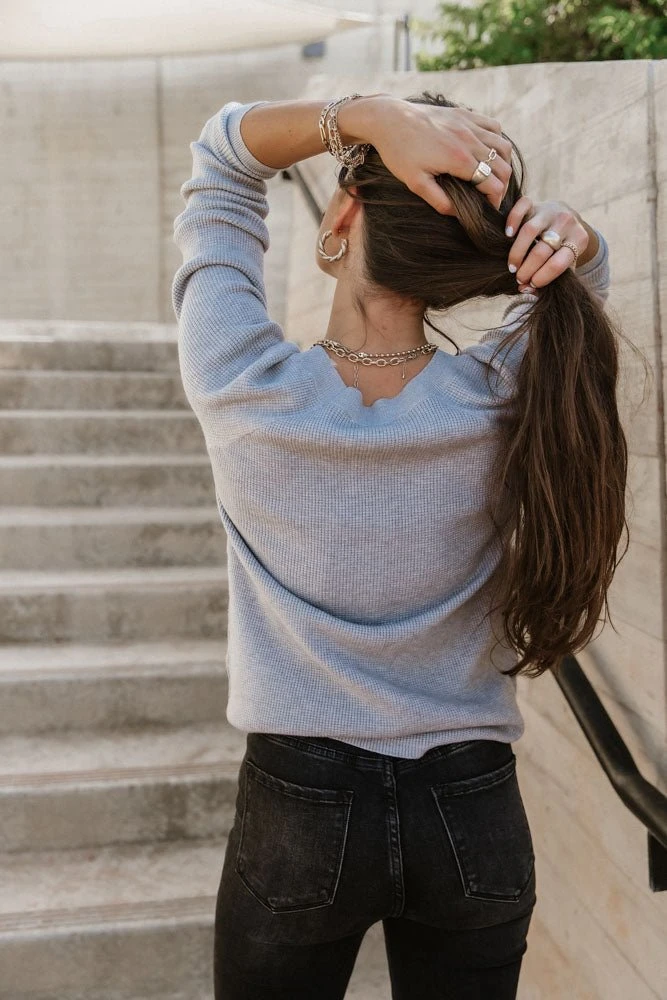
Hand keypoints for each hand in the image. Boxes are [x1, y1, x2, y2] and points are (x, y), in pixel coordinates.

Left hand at [351, 96, 512, 214]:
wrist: (389, 119)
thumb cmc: (399, 152)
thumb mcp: (415, 183)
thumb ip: (439, 201)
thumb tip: (458, 214)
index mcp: (459, 160)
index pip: (493, 184)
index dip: (495, 200)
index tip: (490, 209)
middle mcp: (470, 140)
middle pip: (503, 167)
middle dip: (502, 186)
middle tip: (492, 197)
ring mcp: (469, 124)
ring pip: (503, 146)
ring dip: (503, 164)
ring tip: (493, 176)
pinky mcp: (465, 114)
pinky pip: (494, 127)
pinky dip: (498, 141)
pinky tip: (488, 151)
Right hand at [506, 197, 589, 291]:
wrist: (566, 218)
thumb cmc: (561, 248)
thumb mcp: (564, 262)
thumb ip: (548, 278)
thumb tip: (525, 290)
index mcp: (579, 240)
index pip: (558, 264)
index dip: (542, 278)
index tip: (531, 284)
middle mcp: (567, 222)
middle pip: (542, 251)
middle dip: (528, 269)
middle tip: (519, 278)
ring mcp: (549, 211)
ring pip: (529, 231)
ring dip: (517, 253)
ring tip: (512, 266)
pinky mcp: (535, 203)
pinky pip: (522, 207)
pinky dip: (513, 220)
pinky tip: (508, 236)